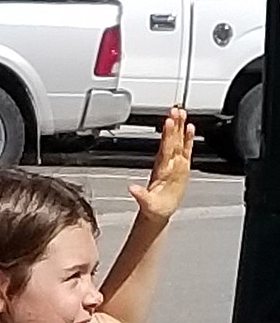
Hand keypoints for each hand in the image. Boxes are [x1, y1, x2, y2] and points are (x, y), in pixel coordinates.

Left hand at [130, 107, 194, 224]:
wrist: (158, 212)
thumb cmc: (153, 209)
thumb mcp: (146, 204)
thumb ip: (139, 196)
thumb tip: (131, 189)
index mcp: (161, 171)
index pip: (164, 149)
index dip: (168, 135)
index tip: (169, 122)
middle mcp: (167, 164)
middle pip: (172, 141)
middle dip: (174, 125)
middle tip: (176, 110)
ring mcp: (174, 164)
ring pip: (178, 142)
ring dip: (180, 127)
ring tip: (182, 112)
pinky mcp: (182, 167)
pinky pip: (186, 150)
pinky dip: (188, 139)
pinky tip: (190, 128)